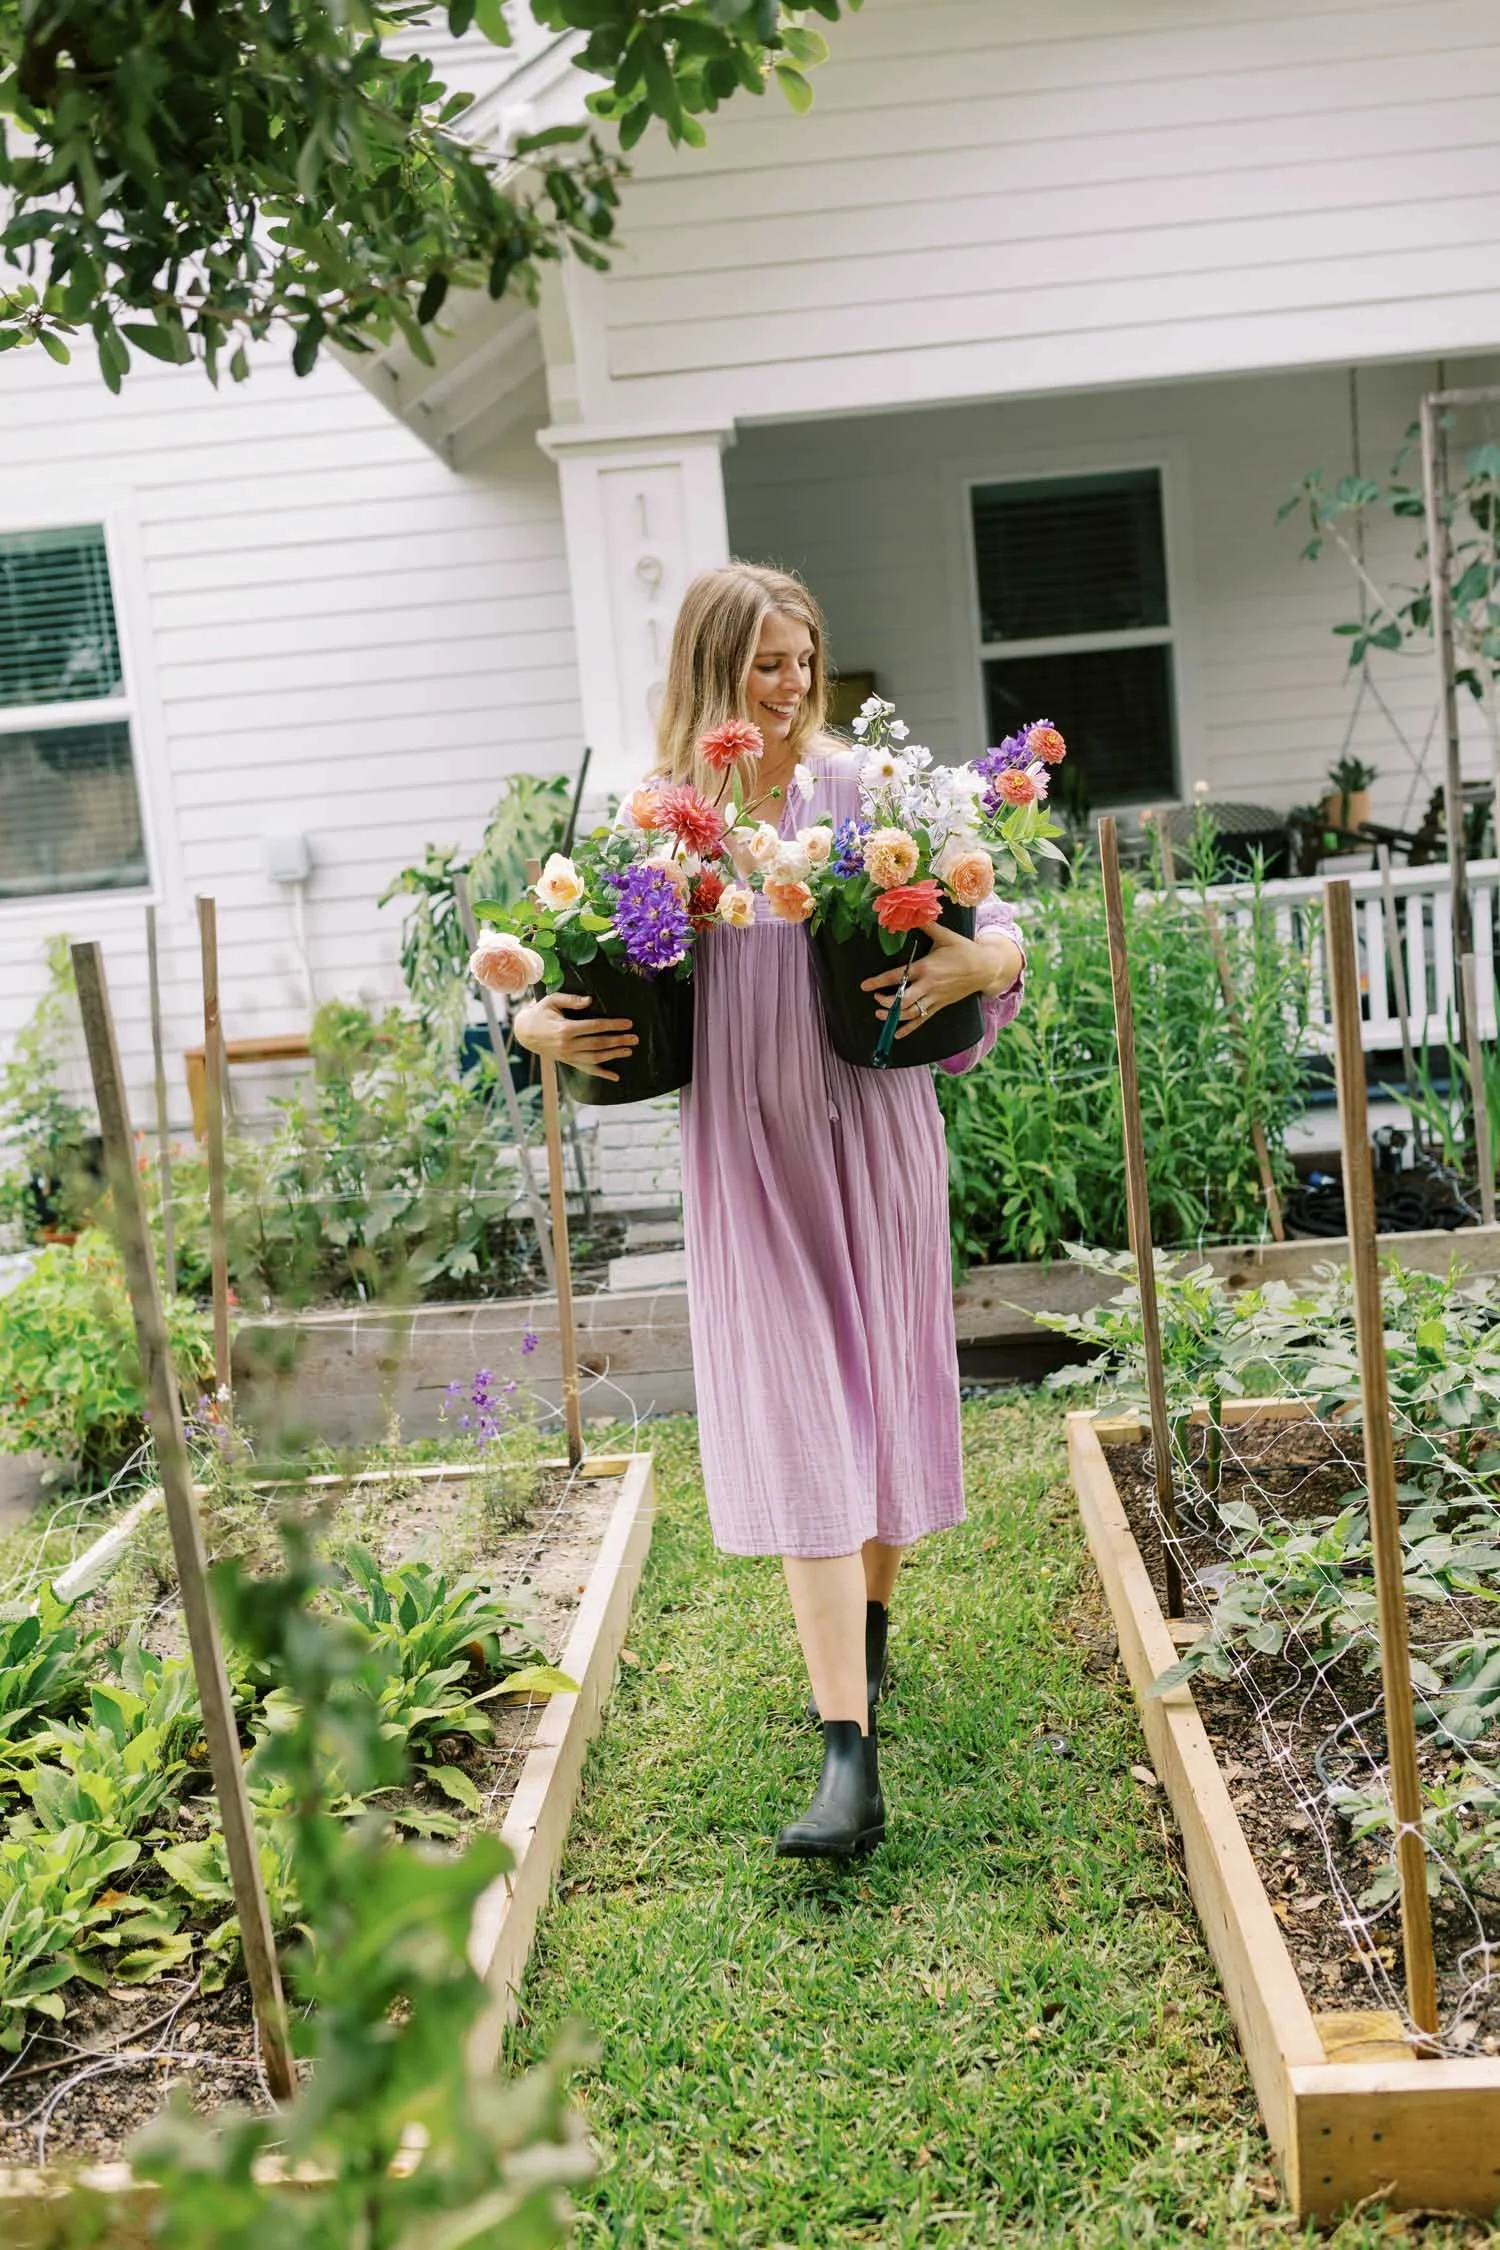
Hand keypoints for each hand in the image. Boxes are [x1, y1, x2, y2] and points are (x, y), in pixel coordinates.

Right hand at [511, 992, 637, 1081]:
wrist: (525, 1033)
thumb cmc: (540, 1013)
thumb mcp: (552, 1001)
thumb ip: (571, 1000)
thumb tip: (590, 1001)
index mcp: (565, 1029)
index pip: (594, 1027)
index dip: (612, 1025)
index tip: (628, 1023)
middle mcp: (568, 1045)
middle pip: (598, 1044)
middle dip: (618, 1041)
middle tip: (635, 1038)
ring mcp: (568, 1056)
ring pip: (596, 1057)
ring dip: (614, 1055)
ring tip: (629, 1050)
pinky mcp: (569, 1061)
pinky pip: (587, 1069)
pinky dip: (602, 1074)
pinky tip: (615, 1077)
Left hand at [862, 926, 1016, 1040]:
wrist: (985, 967)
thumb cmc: (964, 949)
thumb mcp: (945, 935)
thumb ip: (927, 926)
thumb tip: (913, 913)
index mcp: (926, 967)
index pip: (898, 977)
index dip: (879, 982)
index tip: (865, 986)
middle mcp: (928, 985)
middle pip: (902, 1000)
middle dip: (885, 1003)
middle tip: (876, 1000)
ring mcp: (934, 997)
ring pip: (911, 1012)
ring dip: (893, 1016)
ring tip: (880, 1015)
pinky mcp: (940, 1005)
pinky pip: (922, 1020)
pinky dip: (909, 1029)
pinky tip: (897, 1034)